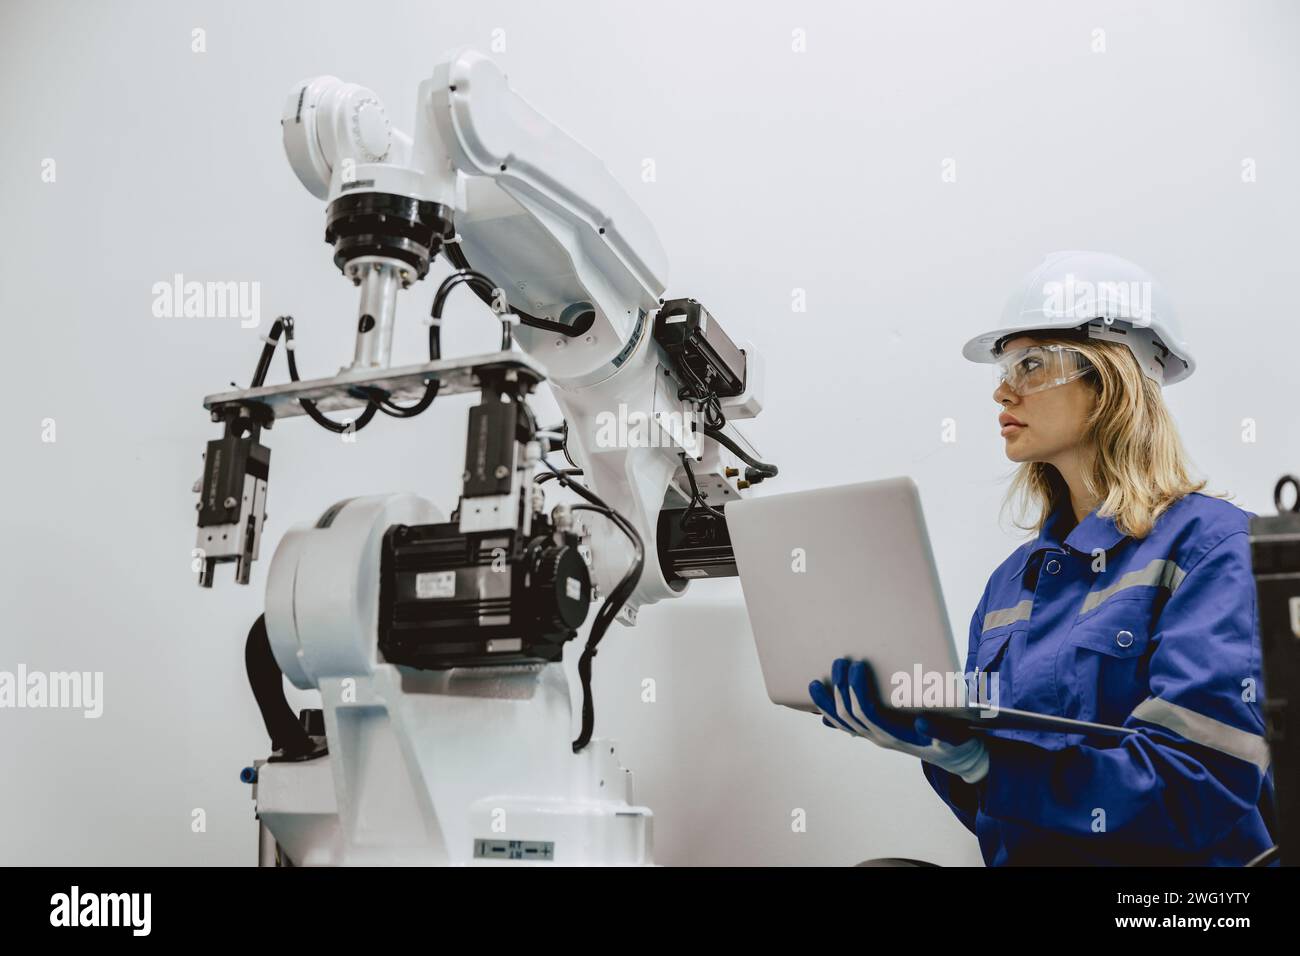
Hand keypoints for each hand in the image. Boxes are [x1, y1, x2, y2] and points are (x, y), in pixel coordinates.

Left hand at [809, 658, 989, 783]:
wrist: (956, 758)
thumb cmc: (954, 742)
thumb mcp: (954, 737)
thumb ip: (940, 731)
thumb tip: (921, 723)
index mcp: (894, 736)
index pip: (867, 712)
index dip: (857, 689)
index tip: (858, 665)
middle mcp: (879, 738)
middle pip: (849, 714)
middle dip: (840, 687)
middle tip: (840, 661)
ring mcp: (874, 737)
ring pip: (842, 722)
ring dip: (826, 702)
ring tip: (814, 684)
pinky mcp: (875, 733)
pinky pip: (847, 726)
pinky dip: (831, 716)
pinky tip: (819, 710)